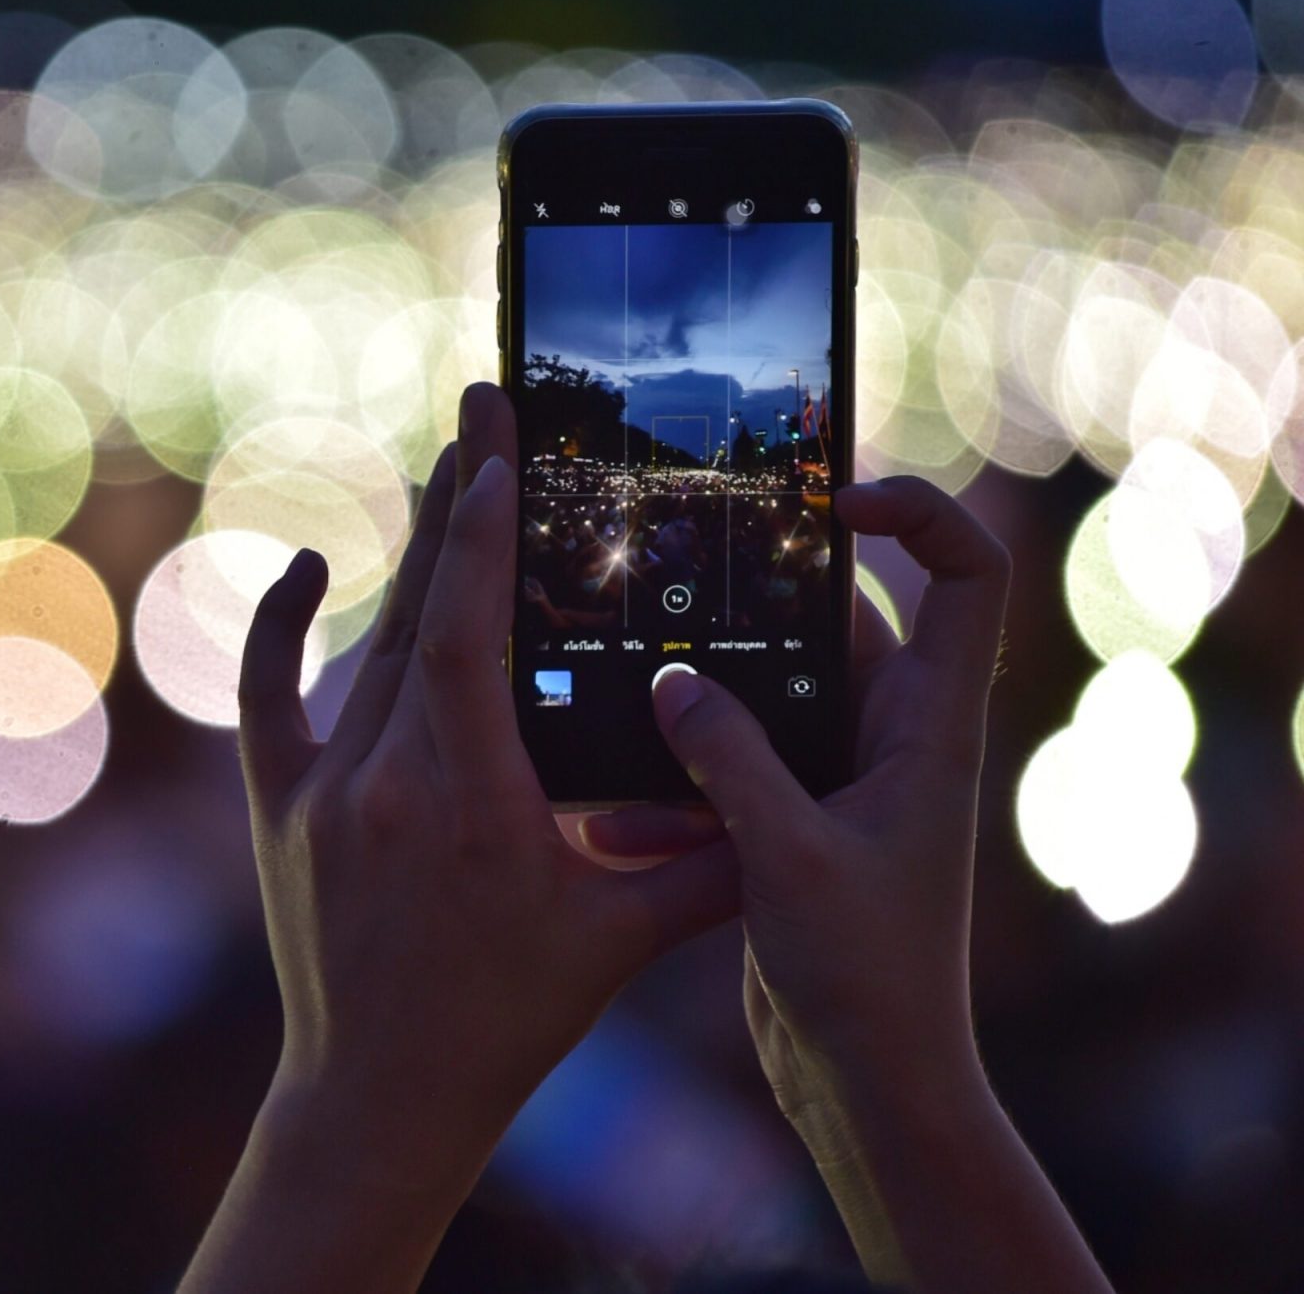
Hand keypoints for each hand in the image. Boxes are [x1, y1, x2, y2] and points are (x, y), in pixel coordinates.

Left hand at [180, 383, 737, 1293]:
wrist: (378, 1097)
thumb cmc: (507, 1021)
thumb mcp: (620, 943)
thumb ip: (710, 870)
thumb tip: (788, 803)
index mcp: (471, 802)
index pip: (469, 635)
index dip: (483, 533)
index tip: (502, 447)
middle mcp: (384, 781)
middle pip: (421, 614)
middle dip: (459, 504)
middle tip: (484, 405)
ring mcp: (321, 792)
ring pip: (371, 647)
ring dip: (414, 558)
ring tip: (450, 469)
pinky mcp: (278, 809)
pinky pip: (269, 698)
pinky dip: (280, 626)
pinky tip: (307, 564)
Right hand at [588, 475, 1001, 1104]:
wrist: (868, 1082)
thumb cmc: (867, 975)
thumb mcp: (789, 854)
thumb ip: (729, 758)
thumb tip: (671, 680)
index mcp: (929, 727)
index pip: (966, 576)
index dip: (920, 513)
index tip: (833, 499)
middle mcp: (892, 738)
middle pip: (828, 625)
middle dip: (745, 616)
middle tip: (666, 590)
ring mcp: (841, 779)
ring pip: (761, 700)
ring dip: (695, 718)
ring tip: (625, 734)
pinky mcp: (793, 823)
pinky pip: (729, 767)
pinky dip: (679, 785)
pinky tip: (615, 820)